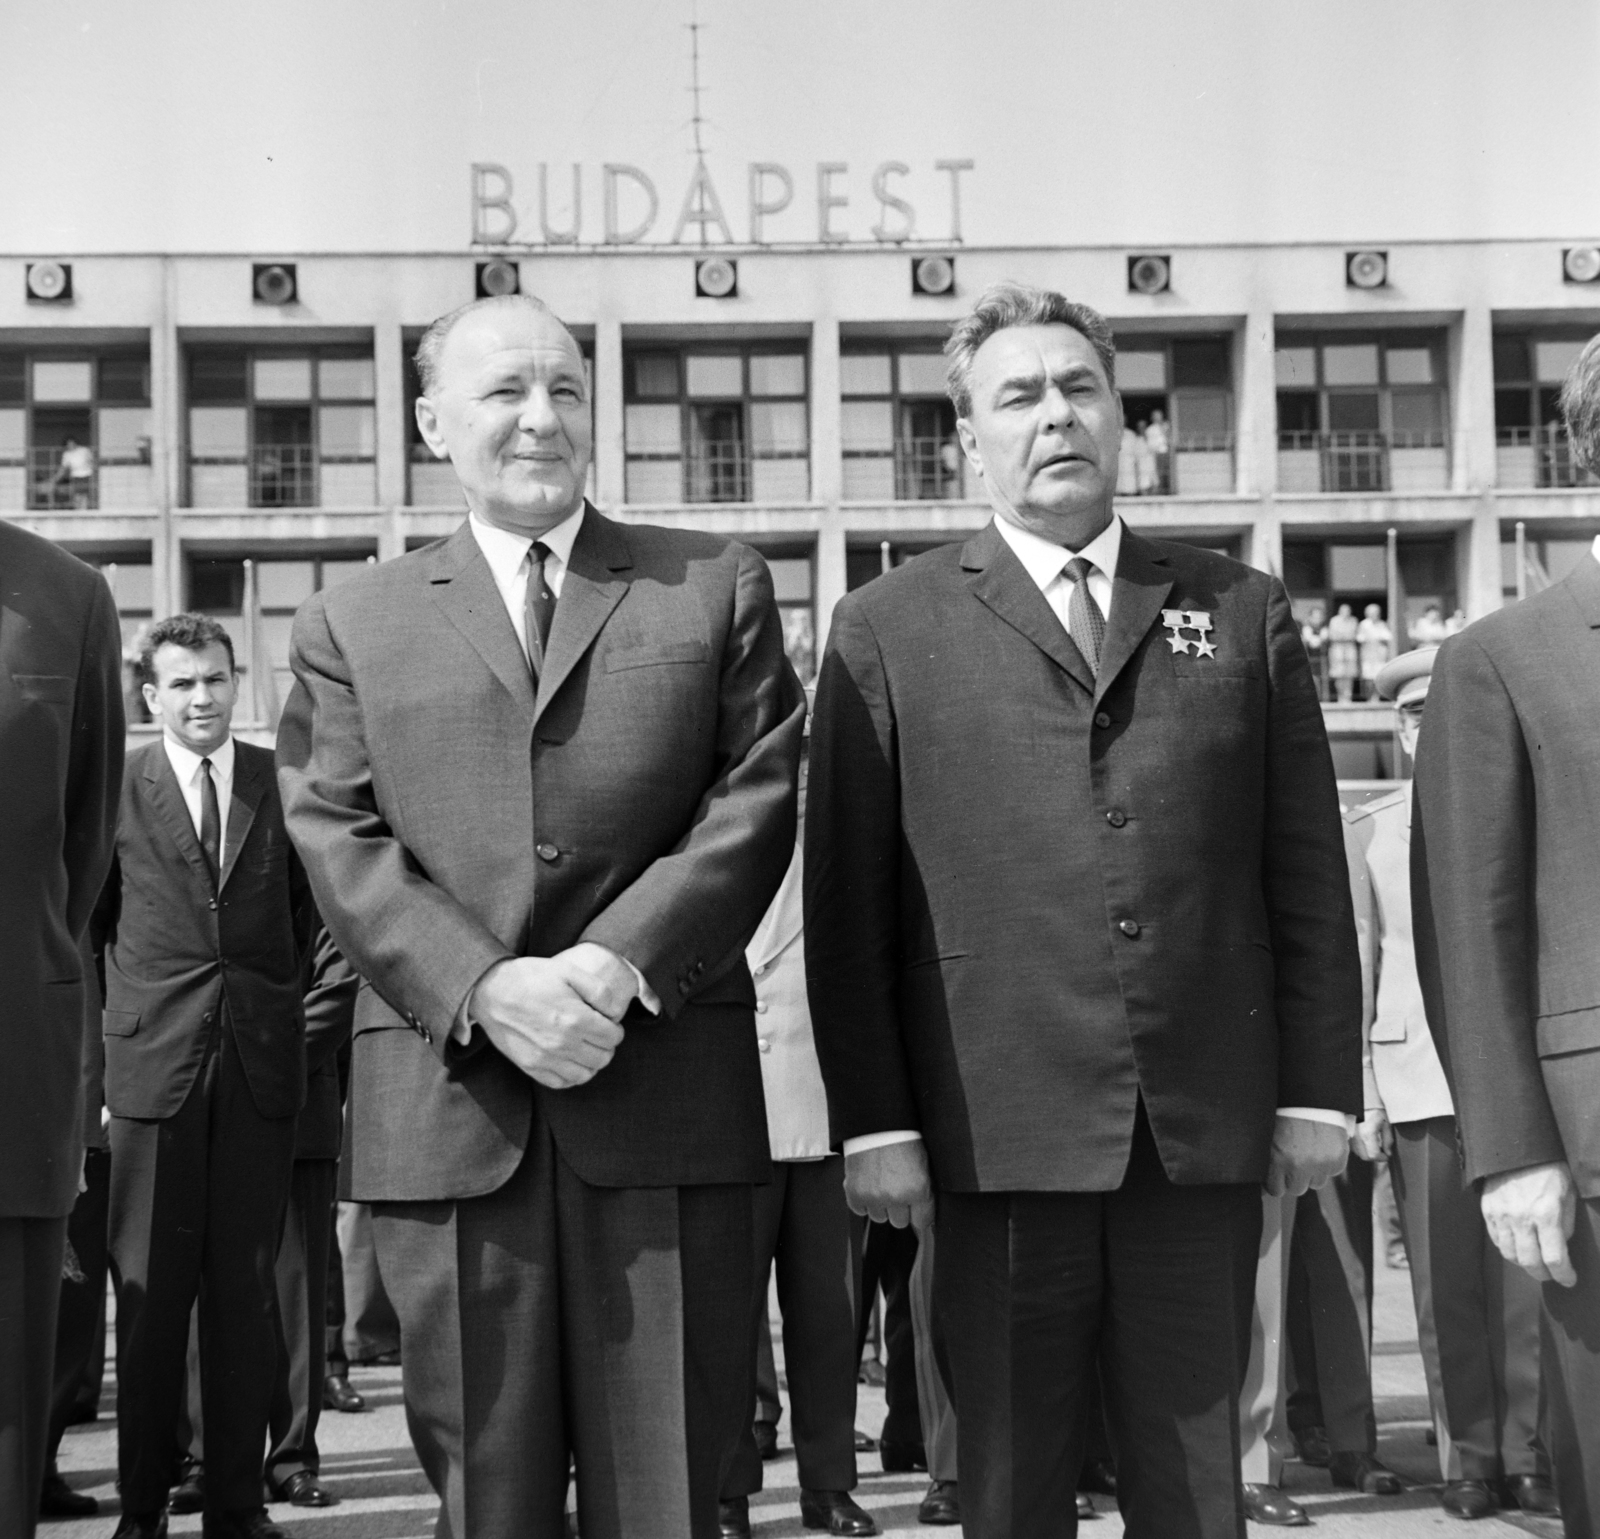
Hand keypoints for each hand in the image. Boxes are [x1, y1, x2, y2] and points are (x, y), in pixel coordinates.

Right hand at [468, 950, 631, 1090]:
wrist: (491, 991)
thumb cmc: (531, 978)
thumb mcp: (569, 971)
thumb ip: (599, 990)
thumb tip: (615, 1012)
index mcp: (576, 1019)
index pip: (613, 1037)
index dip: (615, 1029)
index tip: (608, 1023)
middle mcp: (563, 1044)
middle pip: (603, 1058)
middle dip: (607, 1046)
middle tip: (599, 1034)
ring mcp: (546, 1059)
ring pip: (585, 1074)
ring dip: (592, 1062)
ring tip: (586, 1048)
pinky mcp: (531, 1067)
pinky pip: (562, 1083)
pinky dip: (571, 1075)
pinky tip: (570, 1060)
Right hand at [845, 1140, 934, 1230]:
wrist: (876, 1124)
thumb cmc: (902, 1140)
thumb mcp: (924, 1165)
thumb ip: (925, 1192)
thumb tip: (926, 1216)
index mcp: (918, 1189)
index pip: (922, 1222)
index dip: (919, 1216)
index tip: (916, 1211)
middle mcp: (896, 1196)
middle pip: (899, 1222)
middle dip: (899, 1209)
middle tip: (896, 1189)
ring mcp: (874, 1197)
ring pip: (879, 1217)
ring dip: (880, 1205)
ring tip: (880, 1182)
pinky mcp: (855, 1193)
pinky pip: (860, 1210)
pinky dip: (862, 1200)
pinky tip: (867, 1183)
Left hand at [1265, 1114, 1348, 1196]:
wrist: (1311, 1096)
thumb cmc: (1285, 1112)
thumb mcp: (1268, 1135)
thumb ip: (1267, 1160)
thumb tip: (1261, 1186)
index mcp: (1278, 1159)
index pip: (1275, 1190)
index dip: (1275, 1181)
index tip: (1276, 1176)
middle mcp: (1300, 1165)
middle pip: (1296, 1189)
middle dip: (1294, 1178)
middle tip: (1293, 1160)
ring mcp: (1321, 1163)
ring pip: (1316, 1182)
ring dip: (1312, 1172)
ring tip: (1308, 1150)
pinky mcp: (1337, 1158)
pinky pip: (1333, 1171)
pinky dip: (1328, 1163)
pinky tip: (1321, 1146)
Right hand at [1351, 1108, 1391, 1162]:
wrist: (1362, 1100)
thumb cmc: (1374, 1109)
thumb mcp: (1386, 1124)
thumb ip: (1388, 1140)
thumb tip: (1388, 1152)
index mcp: (1367, 1134)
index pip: (1374, 1155)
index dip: (1382, 1158)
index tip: (1387, 1156)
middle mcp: (1356, 1136)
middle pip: (1365, 1156)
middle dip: (1375, 1157)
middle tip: (1382, 1152)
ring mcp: (1350, 1135)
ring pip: (1358, 1153)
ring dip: (1367, 1153)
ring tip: (1374, 1145)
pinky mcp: (1347, 1133)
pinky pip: (1353, 1146)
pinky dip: (1361, 1148)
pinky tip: (1367, 1141)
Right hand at [1481, 1162, 1576, 1287]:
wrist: (1517, 1147)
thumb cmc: (1549, 1170)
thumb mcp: (1568, 1196)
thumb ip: (1565, 1225)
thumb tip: (1560, 1246)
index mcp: (1546, 1214)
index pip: (1554, 1258)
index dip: (1564, 1275)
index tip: (1569, 1279)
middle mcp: (1522, 1218)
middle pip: (1530, 1262)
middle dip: (1544, 1274)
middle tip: (1552, 1274)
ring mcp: (1501, 1215)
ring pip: (1510, 1255)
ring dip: (1524, 1264)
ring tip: (1534, 1262)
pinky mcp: (1488, 1210)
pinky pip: (1496, 1240)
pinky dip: (1508, 1249)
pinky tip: (1517, 1246)